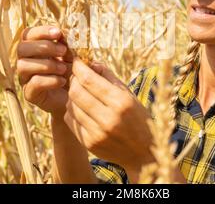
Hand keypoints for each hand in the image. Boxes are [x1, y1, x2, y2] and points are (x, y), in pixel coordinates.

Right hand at [16, 25, 72, 116]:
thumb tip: (71, 36)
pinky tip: (62, 81)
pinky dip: (49, 80)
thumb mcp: (76, 57)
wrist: (75, 99)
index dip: (41, 31)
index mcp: (34, 49)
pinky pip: (33, 84)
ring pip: (23, 66)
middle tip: (63, 51)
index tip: (58, 33)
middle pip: (21, 48)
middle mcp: (26, 62)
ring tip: (64, 68)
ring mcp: (26, 78)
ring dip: (46, 64)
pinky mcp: (30, 94)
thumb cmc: (74, 73)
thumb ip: (74, 48)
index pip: (28, 34)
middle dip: (43, 46)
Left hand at [64, 58, 153, 172]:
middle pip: (76, 92)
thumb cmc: (138, 119)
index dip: (79, 68)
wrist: (143, 153)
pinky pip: (71, 120)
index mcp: (121, 103)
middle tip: (77, 76)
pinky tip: (81, 108)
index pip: (90, 80)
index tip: (76, 61)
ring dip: (72, 96)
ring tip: (81, 93)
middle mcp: (108, 119)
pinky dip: (72, 110)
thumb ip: (110, 77)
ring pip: (71, 106)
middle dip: (73, 80)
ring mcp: (97, 133)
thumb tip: (91, 63)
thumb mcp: (129, 95)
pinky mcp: (89, 143)